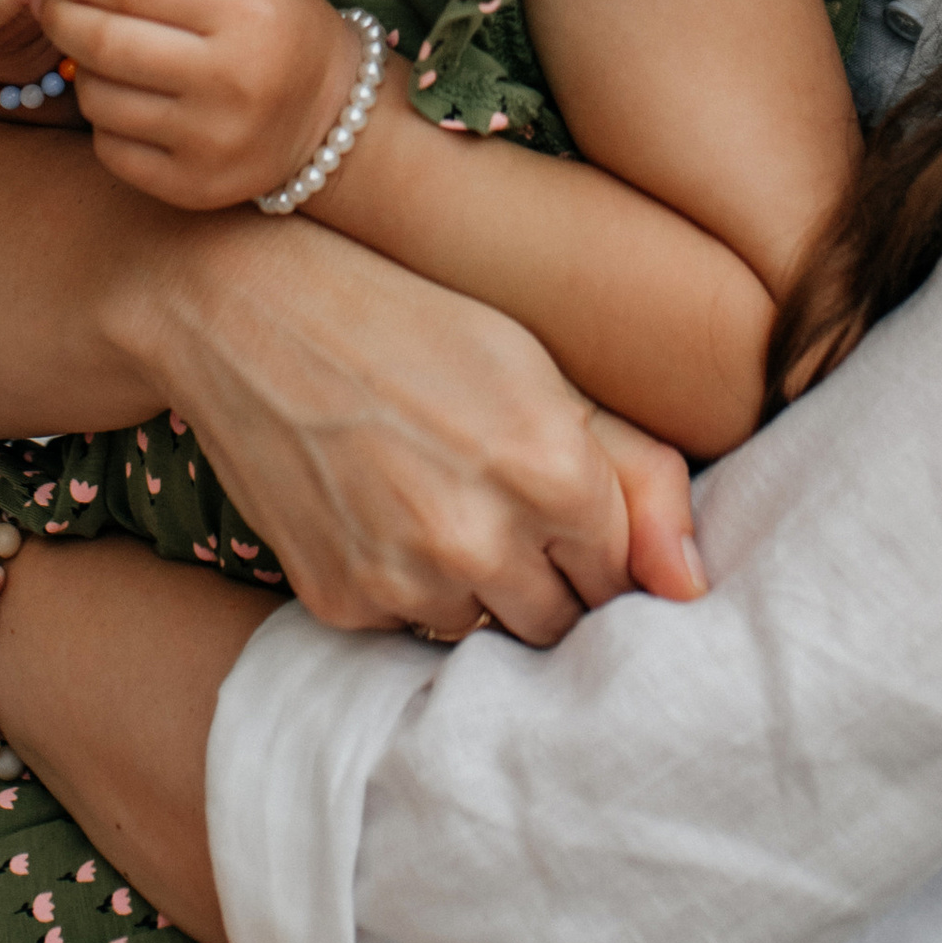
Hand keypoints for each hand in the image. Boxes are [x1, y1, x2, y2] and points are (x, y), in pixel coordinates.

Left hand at [34, 0, 364, 209]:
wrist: (333, 115)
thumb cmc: (278, 28)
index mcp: (249, 15)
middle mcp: (232, 82)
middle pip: (106, 44)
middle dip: (60, 15)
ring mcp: (211, 143)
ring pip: (99, 99)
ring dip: (82, 67)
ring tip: (101, 49)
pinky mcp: (194, 187)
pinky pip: (110, 148)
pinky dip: (104, 117)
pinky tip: (128, 96)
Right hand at [114, 211, 708, 642]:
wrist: (248, 311)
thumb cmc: (409, 322)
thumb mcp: (538, 368)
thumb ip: (637, 473)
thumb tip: (693, 586)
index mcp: (554, 473)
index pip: (623, 576)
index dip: (596, 539)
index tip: (562, 505)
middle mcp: (484, 541)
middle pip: (560, 622)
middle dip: (546, 576)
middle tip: (497, 505)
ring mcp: (406, 579)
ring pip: (482, 631)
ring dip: (475, 588)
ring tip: (430, 500)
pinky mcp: (340, 602)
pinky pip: (404, 625)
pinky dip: (402, 586)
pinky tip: (376, 512)